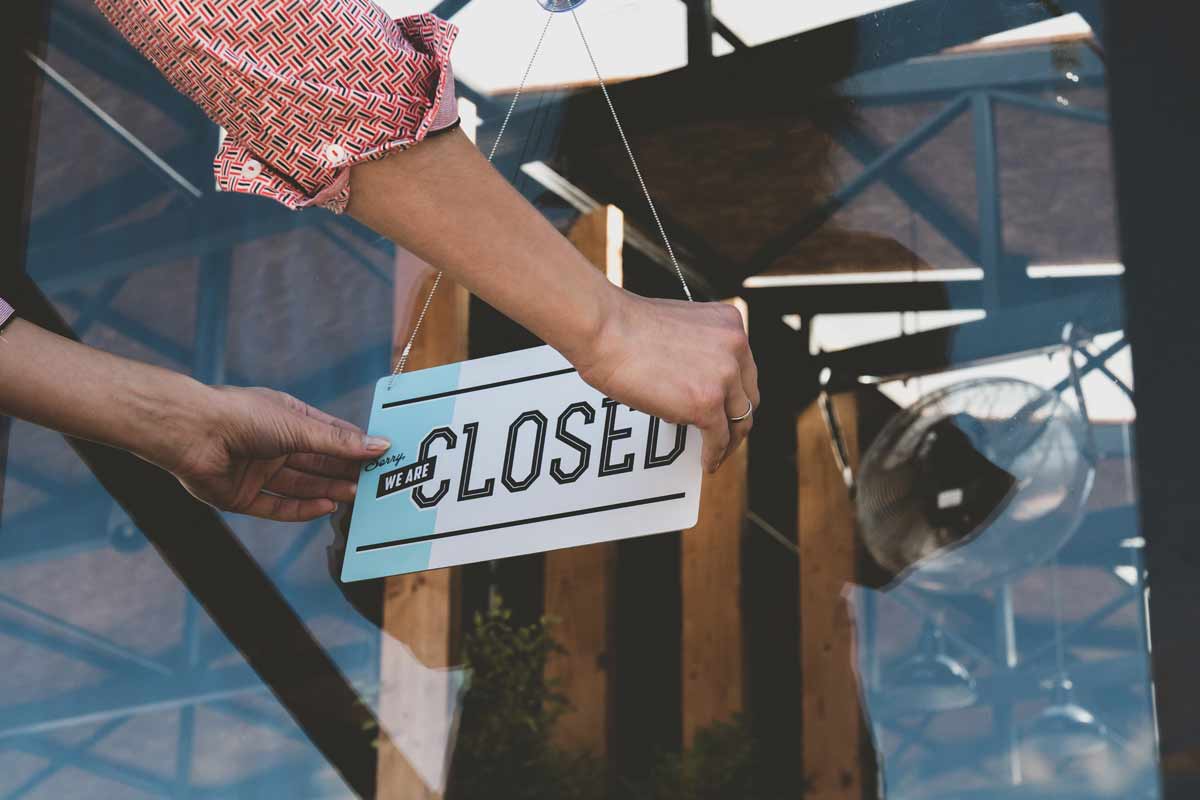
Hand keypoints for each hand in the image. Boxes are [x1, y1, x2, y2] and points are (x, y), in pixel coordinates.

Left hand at [154, 387, 388, 521]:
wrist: (190, 432)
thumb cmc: (242, 415)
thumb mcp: (299, 426)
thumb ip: (338, 442)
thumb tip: (379, 446)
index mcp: (287, 419)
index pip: (329, 435)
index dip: (354, 446)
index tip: (381, 456)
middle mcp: (273, 445)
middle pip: (317, 464)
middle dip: (344, 473)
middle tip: (374, 483)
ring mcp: (257, 472)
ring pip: (301, 486)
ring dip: (329, 491)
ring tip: (356, 496)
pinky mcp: (241, 496)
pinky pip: (277, 507)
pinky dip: (301, 509)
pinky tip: (325, 508)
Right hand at [571, 292, 758, 472]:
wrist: (605, 329)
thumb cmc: (624, 325)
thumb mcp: (678, 328)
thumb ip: (696, 352)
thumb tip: (691, 385)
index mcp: (730, 324)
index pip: (745, 368)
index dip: (736, 393)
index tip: (728, 408)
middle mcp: (735, 348)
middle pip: (748, 396)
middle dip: (737, 420)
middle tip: (726, 436)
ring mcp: (723, 377)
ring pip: (739, 421)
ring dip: (729, 442)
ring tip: (716, 454)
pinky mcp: (705, 404)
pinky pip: (718, 440)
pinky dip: (713, 455)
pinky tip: (705, 462)